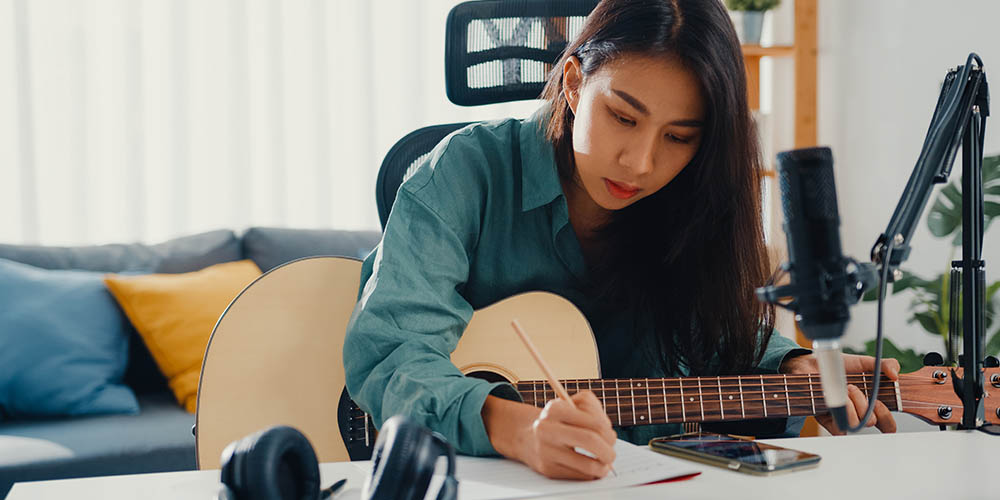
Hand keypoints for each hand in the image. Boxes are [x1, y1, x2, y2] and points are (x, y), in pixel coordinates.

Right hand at [482, 391, 616, 479]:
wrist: (528, 436)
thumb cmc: (558, 420)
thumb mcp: (573, 404)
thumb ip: (594, 411)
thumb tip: (609, 436)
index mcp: (555, 408)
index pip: (594, 422)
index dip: (609, 433)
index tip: (611, 437)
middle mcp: (547, 428)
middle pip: (590, 441)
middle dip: (608, 451)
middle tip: (611, 454)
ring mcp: (545, 450)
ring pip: (587, 464)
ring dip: (603, 467)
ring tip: (604, 463)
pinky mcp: (547, 468)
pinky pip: (578, 476)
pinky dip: (590, 474)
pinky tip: (589, 468)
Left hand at [780, 353, 899, 434]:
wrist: (815, 365)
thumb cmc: (840, 367)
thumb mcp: (866, 362)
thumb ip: (885, 365)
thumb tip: (895, 375)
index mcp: (872, 405)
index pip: (887, 425)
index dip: (888, 419)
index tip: (880, 401)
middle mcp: (859, 414)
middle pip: (874, 422)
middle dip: (868, 403)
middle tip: (855, 387)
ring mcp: (844, 418)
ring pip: (857, 424)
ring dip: (854, 405)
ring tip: (845, 389)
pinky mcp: (829, 421)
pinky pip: (840, 428)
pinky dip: (842, 412)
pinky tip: (837, 398)